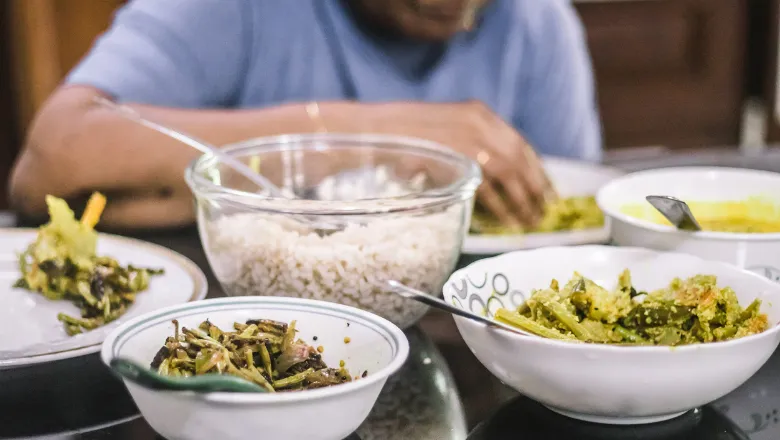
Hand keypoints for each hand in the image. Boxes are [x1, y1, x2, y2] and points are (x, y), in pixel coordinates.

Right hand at [363, 101, 554, 226]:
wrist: (371, 132)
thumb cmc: (398, 136)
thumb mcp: (440, 134)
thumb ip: (465, 147)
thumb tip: (487, 176)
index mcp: (477, 113)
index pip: (518, 142)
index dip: (536, 168)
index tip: (545, 188)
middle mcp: (480, 122)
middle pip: (522, 157)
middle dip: (537, 186)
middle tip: (546, 209)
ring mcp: (470, 139)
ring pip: (512, 173)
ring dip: (524, 200)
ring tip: (531, 222)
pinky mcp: (460, 159)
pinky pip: (491, 189)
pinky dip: (503, 208)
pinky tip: (511, 223)